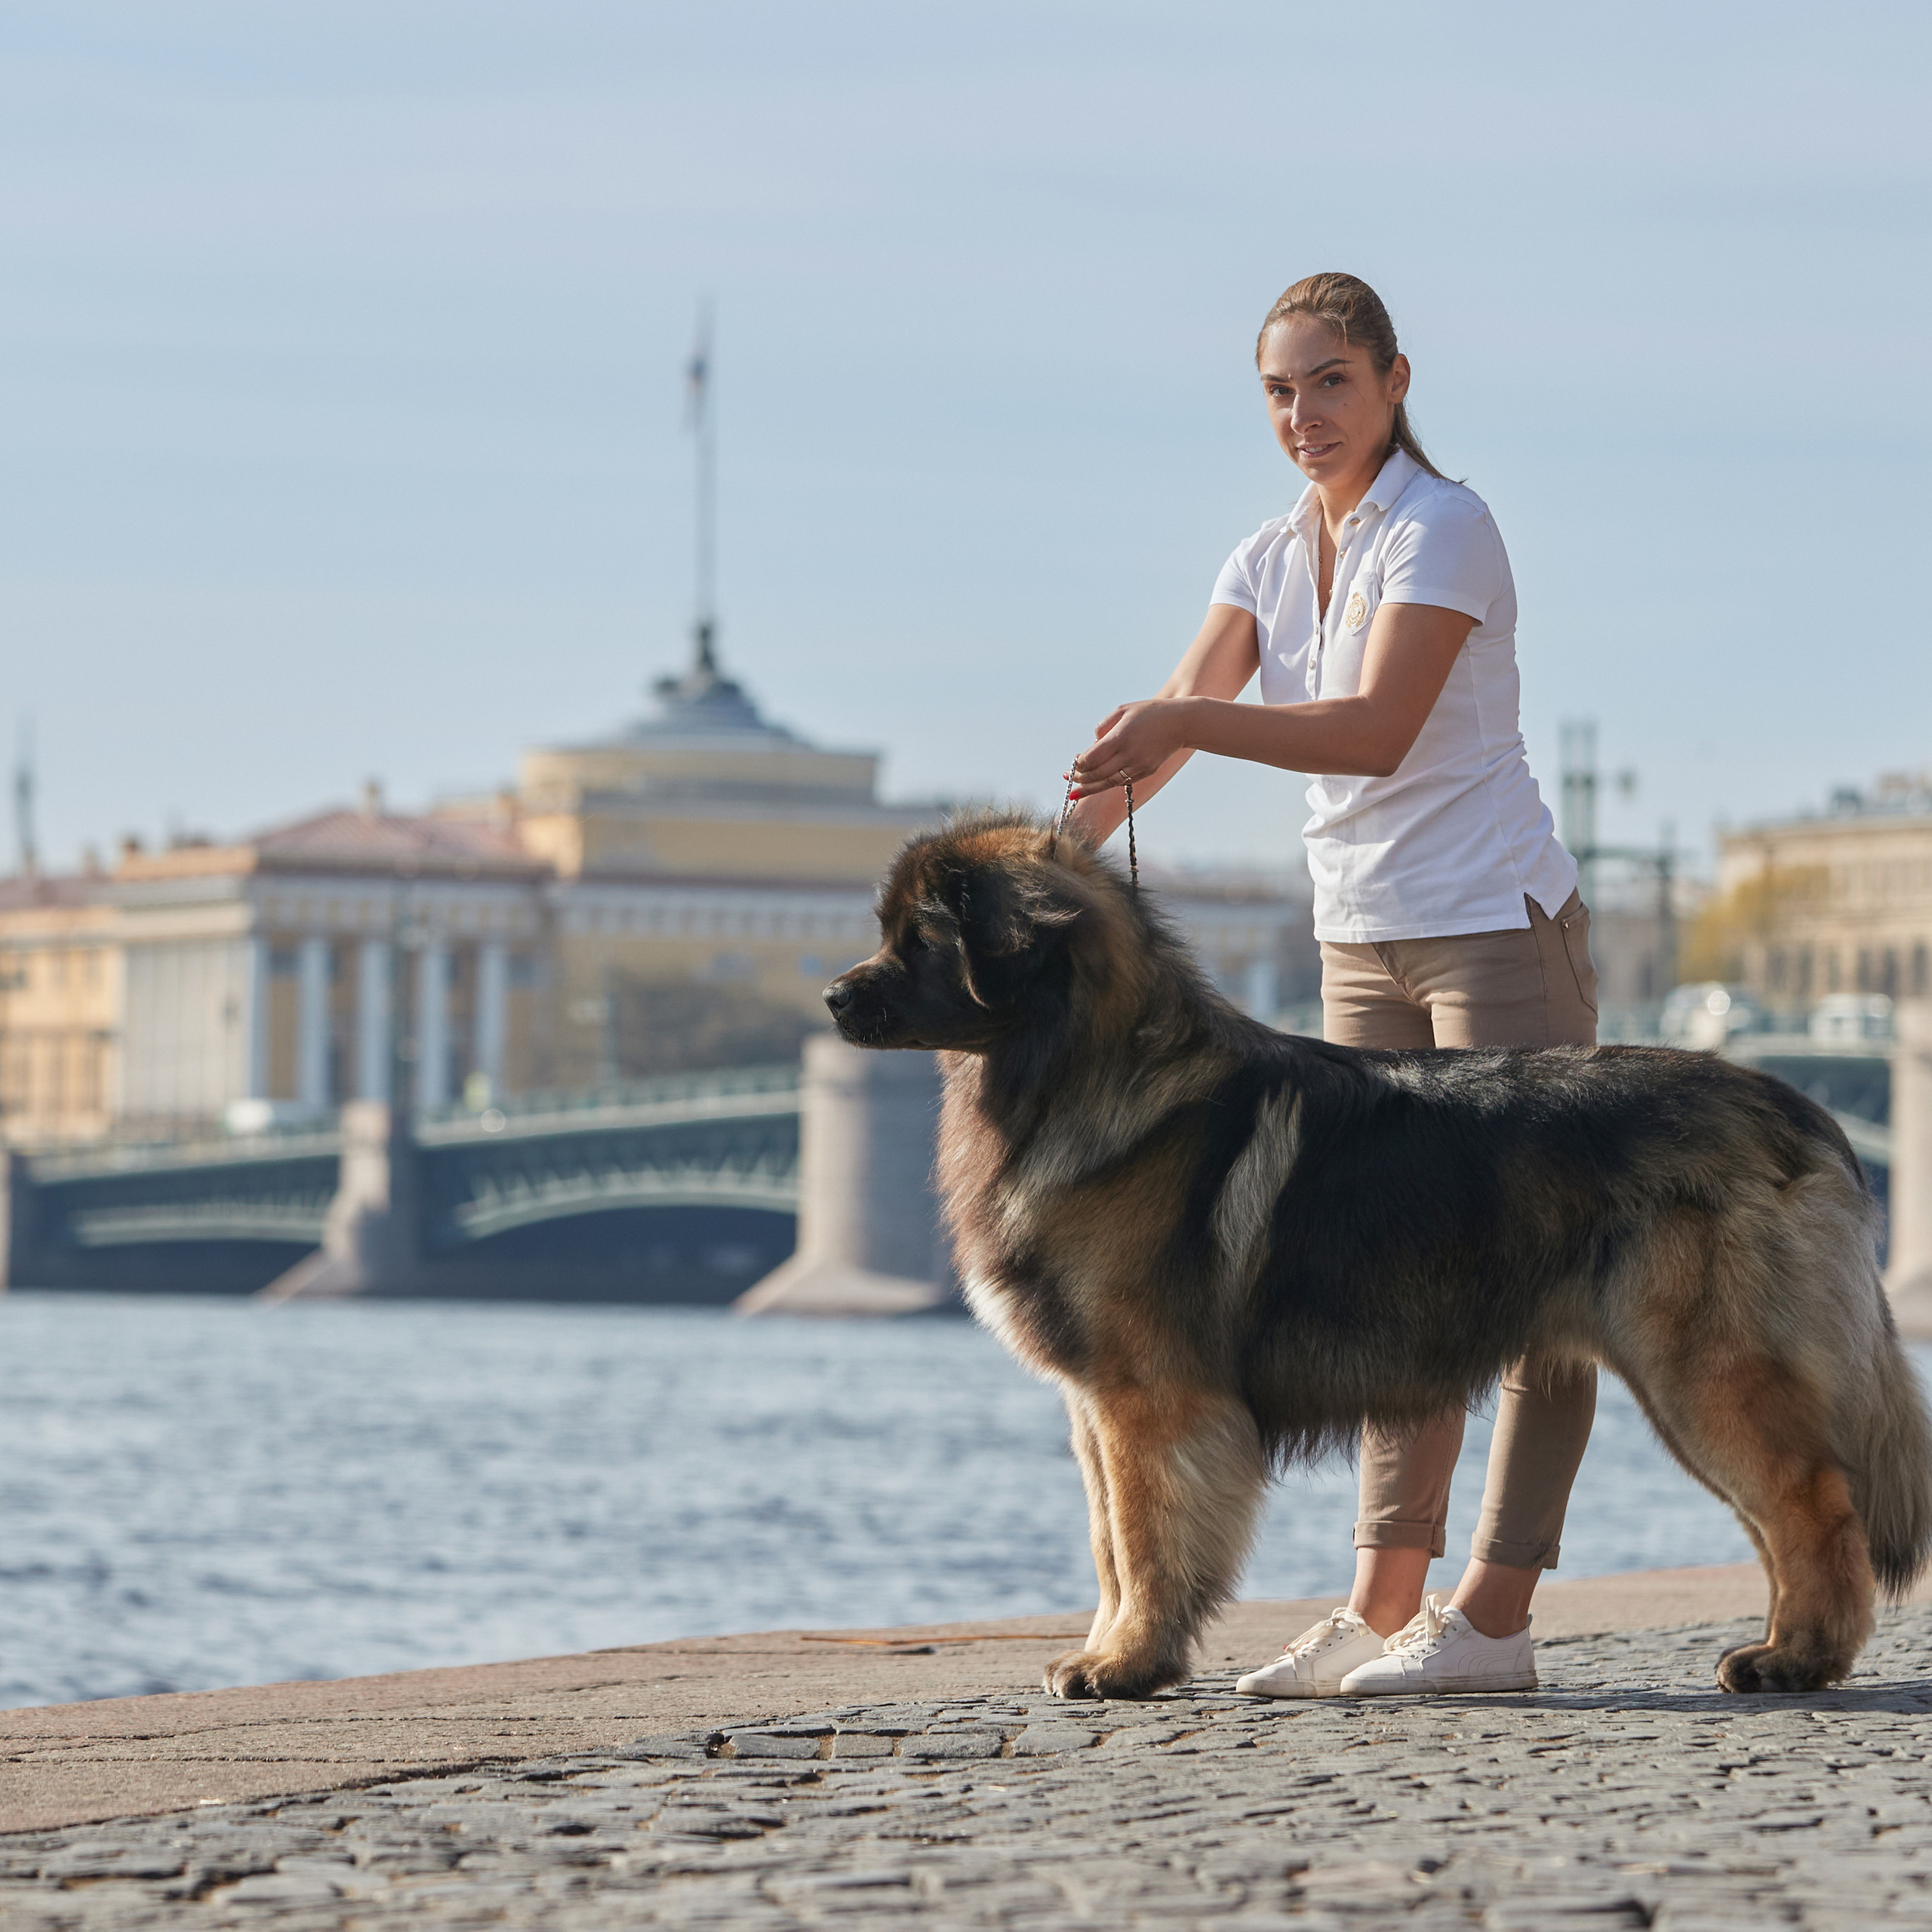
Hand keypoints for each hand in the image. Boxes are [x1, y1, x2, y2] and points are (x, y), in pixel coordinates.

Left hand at [1067, 699, 1190, 797]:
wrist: (1182, 723)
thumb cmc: (1150, 713)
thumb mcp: (1123, 710)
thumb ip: (1103, 727)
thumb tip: (1092, 745)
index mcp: (1120, 737)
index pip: (1091, 758)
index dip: (1078, 764)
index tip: (1074, 763)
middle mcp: (1129, 754)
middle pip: (1097, 774)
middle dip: (1080, 778)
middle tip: (1070, 779)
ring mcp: (1139, 765)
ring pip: (1109, 783)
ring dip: (1091, 788)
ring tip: (1077, 791)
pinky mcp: (1147, 771)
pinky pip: (1123, 781)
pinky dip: (1109, 783)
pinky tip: (1099, 784)